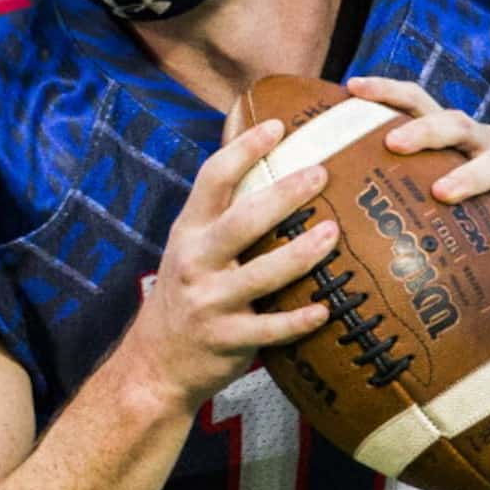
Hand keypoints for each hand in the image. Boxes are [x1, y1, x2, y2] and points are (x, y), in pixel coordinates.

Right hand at [125, 117, 335, 412]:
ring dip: (301, 255)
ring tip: (334, 234)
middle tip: (321, 174)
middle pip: (242, 220)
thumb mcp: (190, 247)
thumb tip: (257, 155)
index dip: (244, 149)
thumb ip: (219, 211)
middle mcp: (196, 261)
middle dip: (283, 194)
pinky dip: (299, 320)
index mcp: (189, 231)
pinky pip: (270, 329)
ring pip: (261, 275)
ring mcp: (210, 302)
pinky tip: (327, 310)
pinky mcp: (227, 339)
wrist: (155, 364)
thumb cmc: (187, 295)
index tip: (279, 126)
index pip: (213, 179)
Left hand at [345, 74, 489, 285]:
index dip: (388, 91)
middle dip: (423, 131)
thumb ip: (401, 184)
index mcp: (453, 138)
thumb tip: (330, 200)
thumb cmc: (474, 212)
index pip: (419, 103)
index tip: (352, 87)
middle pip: (455, 125)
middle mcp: (483, 145)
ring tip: (441, 193)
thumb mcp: (438, 189)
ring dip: (467, 177)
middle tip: (391, 143)